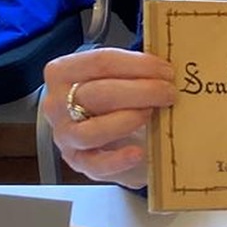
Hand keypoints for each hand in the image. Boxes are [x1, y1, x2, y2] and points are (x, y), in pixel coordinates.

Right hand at [43, 48, 176, 188]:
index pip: (100, 63)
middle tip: (168, 93)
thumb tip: (165, 68)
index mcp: (63, 72)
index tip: (166, 70)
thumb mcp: (118, 78)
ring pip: (94, 130)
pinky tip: (138, 153)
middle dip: (140, 91)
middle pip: (98, 94)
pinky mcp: (77, 162)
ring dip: (129, 120)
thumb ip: (134, 70)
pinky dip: (119, 159)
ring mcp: (65, 135)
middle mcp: (57, 103)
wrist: (111, 135)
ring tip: (152, 115)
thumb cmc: (114, 100)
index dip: (137, 65)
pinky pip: (96, 164)